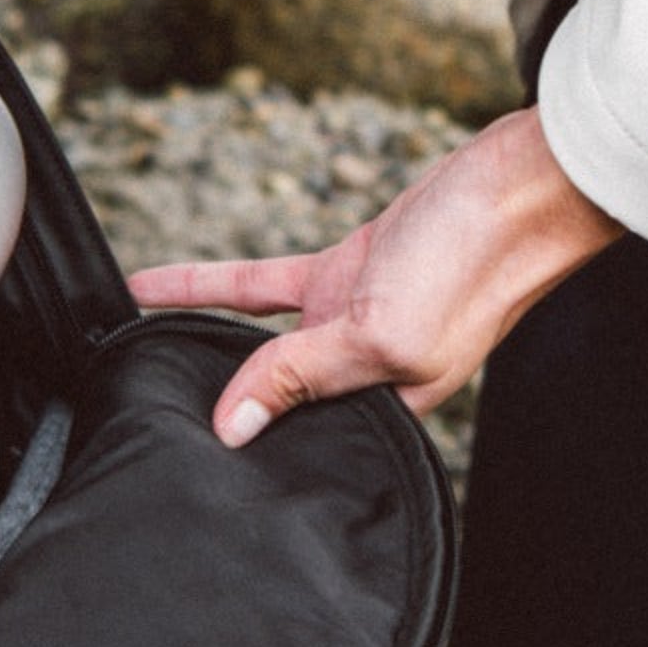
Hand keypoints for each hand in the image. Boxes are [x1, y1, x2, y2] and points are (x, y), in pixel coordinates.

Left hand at [125, 106, 621, 444]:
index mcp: (385, 409)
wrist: (521, 181)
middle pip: (267, 400)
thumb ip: (298, 378)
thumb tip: (230, 429)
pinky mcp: (343, 273)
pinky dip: (205, 286)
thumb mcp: (379, 335)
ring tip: (127, 355)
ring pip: (253, 342)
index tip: (178, 465)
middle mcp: (362, 373)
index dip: (244, 456)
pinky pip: (258, 285)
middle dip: (208, 410)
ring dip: (195, 342)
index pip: (296, 445)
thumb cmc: (473, 266)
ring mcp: (348, 321)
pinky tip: (150, 287)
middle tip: (133, 422)